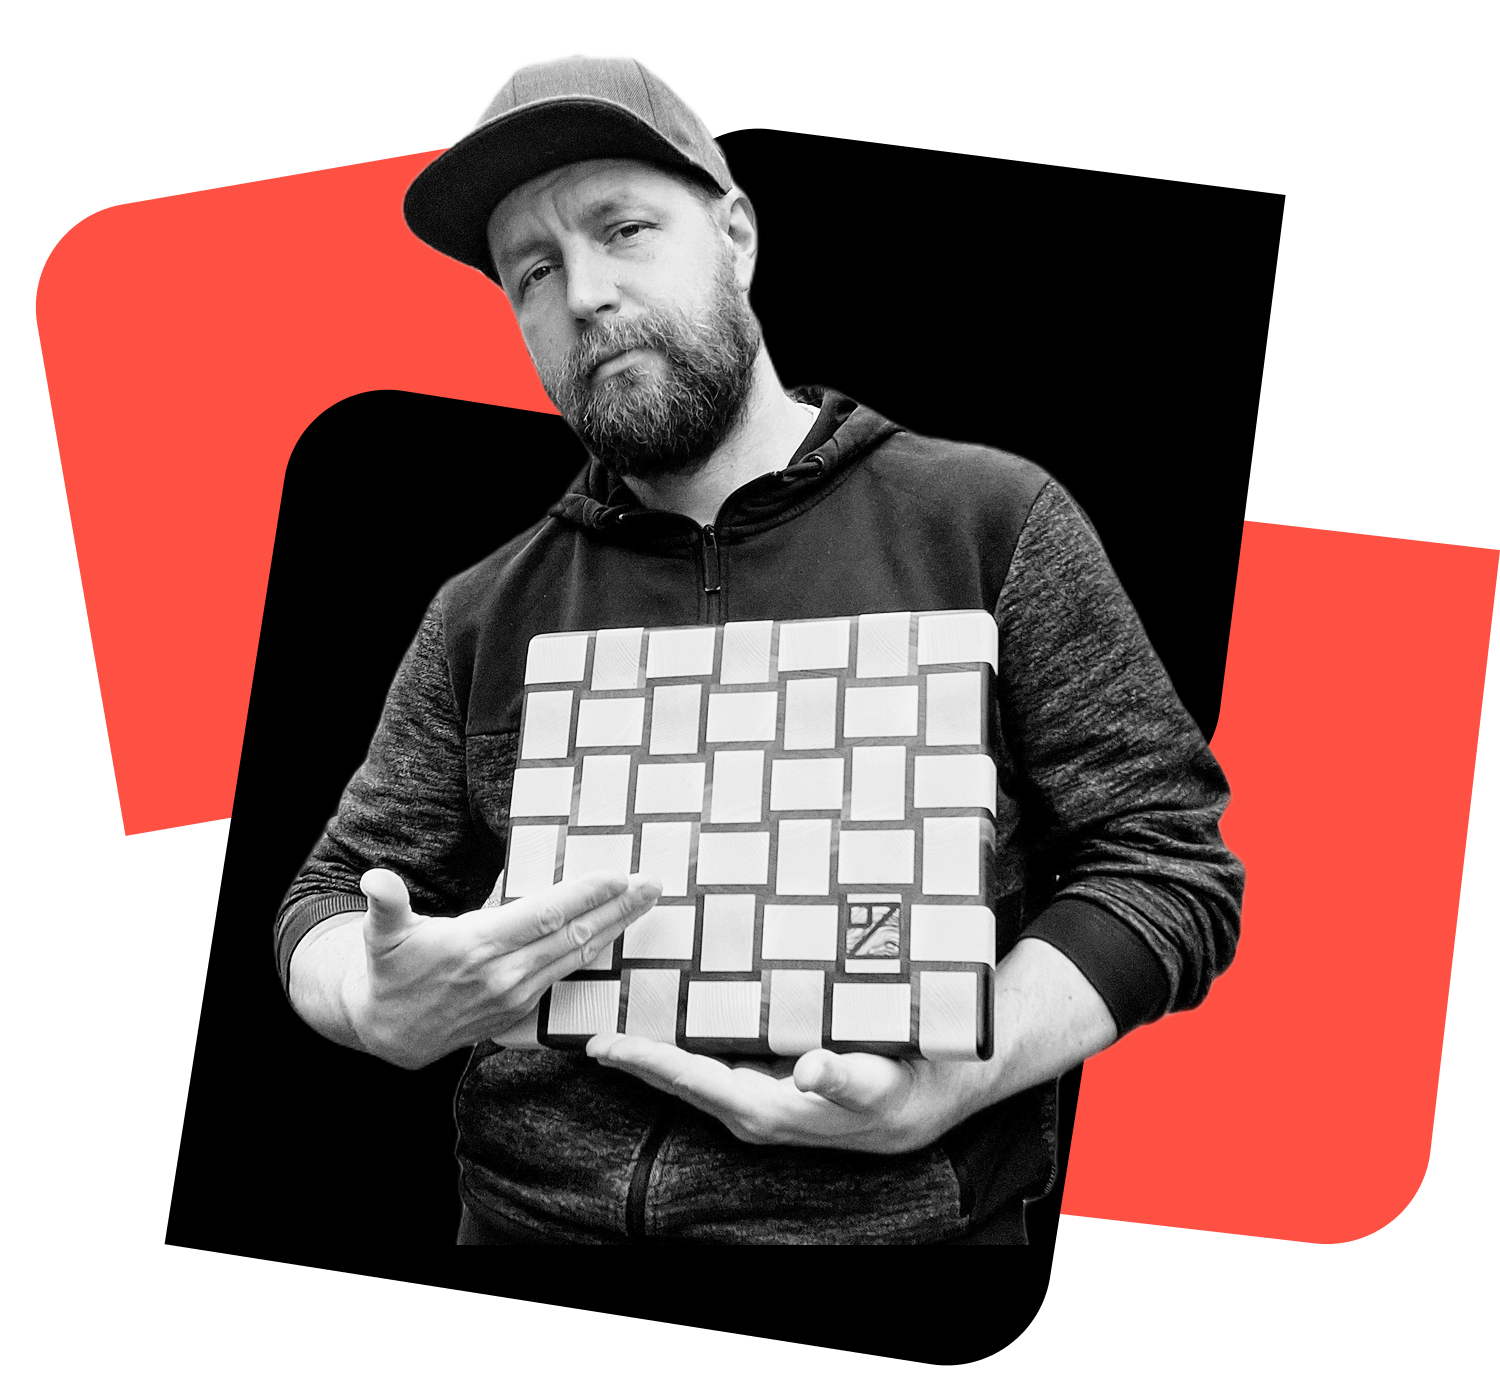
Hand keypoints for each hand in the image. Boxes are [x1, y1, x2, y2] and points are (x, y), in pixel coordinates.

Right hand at [345, 868, 660, 1068]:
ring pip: (576, 958)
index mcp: (478, 946)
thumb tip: (376, 881)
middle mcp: (505, 974)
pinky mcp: (521, 1011)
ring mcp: (517, 996)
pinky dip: (594, 954)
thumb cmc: (390, 969)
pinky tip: (614, 935)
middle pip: (573, 936)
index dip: (583, 895)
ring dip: (615, 929)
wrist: (389, 1030)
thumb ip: (386, 904)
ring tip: (644, 903)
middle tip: (654, 884)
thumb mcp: (381, 934)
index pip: (543, 916)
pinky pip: (566, 978)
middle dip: (617, 909)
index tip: (617, 875)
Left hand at [585, 1035, 999, 1154]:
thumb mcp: (882, 1086)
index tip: (602, 1042)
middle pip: (679, 1071)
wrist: (937, 1093)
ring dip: (656, 1034)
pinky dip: (689, 1028)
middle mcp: (753, 1102)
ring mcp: (759, 1087)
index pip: (691, 1082)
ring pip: (694, 1060)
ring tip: (615, 997)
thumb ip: (846, 1080)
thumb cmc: (907, 1091)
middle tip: (585, 1012)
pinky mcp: (770, 1071)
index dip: (646, 1062)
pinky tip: (673, 998)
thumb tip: (807, 1072)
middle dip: (634, 1045)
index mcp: (767, 1109)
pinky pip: (717, 1050)